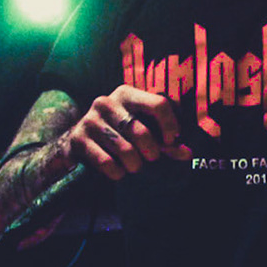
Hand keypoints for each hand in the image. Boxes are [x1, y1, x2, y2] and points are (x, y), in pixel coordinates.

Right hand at [65, 86, 191, 180]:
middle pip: (142, 131)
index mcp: (127, 94)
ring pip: (125, 150)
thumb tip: (188, 154)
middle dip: (151, 152)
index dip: (170, 126)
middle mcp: (107, 102)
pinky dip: (117, 172)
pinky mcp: (79, 139)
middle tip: (150, 159)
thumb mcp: (144, 133)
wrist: (80, 143)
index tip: (171, 141)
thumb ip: (166, 143)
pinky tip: (117, 172)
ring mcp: (90, 120)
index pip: (159, 104)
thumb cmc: (120, 136)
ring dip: (134, 165)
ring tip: (133, 166)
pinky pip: (106, 162)